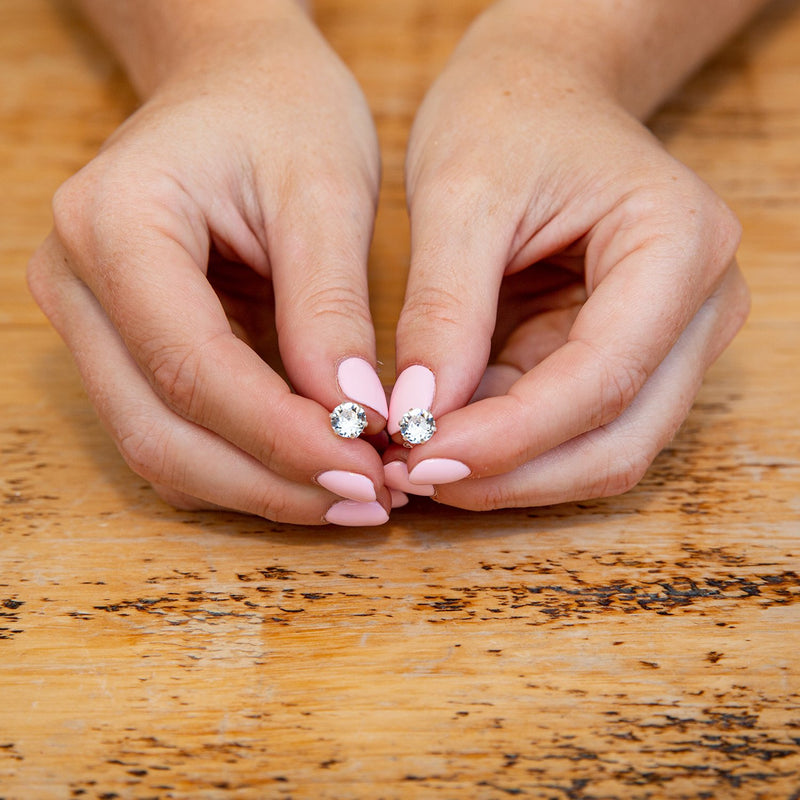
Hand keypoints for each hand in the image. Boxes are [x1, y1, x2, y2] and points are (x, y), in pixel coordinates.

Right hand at [28, 2, 391, 524]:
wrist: (233, 83)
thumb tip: (354, 417)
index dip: (281, 437)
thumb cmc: (281, 113)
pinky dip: (244, 466)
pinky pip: (176, 434)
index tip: (365, 471)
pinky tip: (315, 471)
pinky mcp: (124, 347)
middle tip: (367, 503)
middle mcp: (78, 283)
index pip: (193, 366)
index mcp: (115, 224)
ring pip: (162, 448)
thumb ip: (331, 306)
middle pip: (161, 430)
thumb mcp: (325, 190)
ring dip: (259, 488)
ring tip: (354, 496)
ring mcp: (91, 322)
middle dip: (270, 483)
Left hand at [385, 3, 749, 508]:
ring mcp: (668, 342)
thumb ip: (444, 308)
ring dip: (507, 472)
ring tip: (416, 463)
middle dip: (510, 474)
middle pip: (618, 439)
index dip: (509, 437)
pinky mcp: (623, 359)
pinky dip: (504, 448)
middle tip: (411, 479)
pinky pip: (568, 430)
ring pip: (599, 452)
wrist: (538, 94)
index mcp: (678, 244)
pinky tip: (441, 435)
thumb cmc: (507, 117)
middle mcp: (698, 307)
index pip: (602, 378)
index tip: (418, 459)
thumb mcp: (460, 195)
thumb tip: (416, 417)